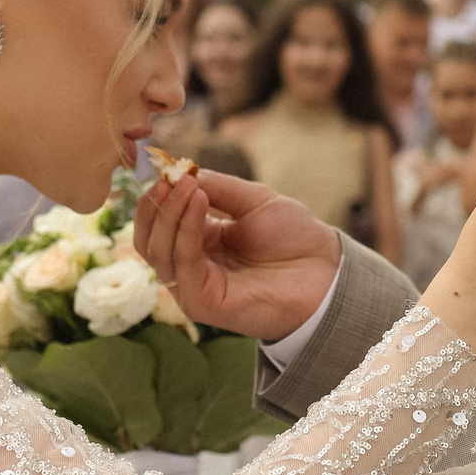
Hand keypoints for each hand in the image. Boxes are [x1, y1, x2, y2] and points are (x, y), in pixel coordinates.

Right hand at [135, 169, 343, 340]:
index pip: (157, 222)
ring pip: (158, 252)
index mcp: (198, 242)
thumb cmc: (294, 237)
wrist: (327, 270)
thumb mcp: (253, 200)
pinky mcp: (202, 303)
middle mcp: (191, 266)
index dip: (157, 196)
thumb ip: (216, 187)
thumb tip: (179, 173)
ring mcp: (193, 286)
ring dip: (169, 214)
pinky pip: (182, 265)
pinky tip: (198, 204)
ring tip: (188, 187)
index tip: (168, 170)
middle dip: (156, 206)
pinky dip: (185, 231)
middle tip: (172, 180)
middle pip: (149, 239)